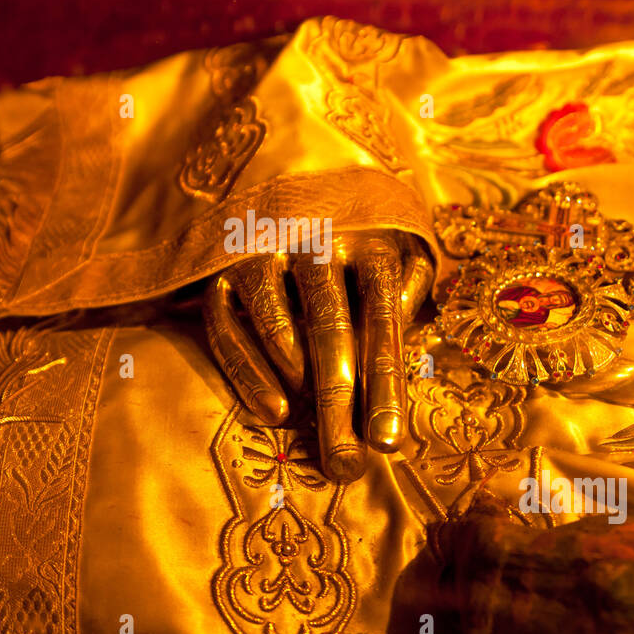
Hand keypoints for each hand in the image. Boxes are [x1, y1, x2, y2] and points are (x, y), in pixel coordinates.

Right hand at [204, 231, 432, 481]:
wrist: (290, 168)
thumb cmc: (360, 230)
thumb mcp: (400, 244)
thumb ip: (412, 286)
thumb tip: (406, 333)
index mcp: (373, 239)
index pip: (383, 319)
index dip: (386, 384)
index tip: (388, 443)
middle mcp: (319, 238)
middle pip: (332, 328)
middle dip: (341, 403)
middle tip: (347, 465)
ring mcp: (265, 249)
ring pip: (279, 321)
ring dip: (298, 380)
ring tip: (315, 434)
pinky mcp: (221, 264)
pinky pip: (228, 325)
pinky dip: (247, 370)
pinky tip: (273, 413)